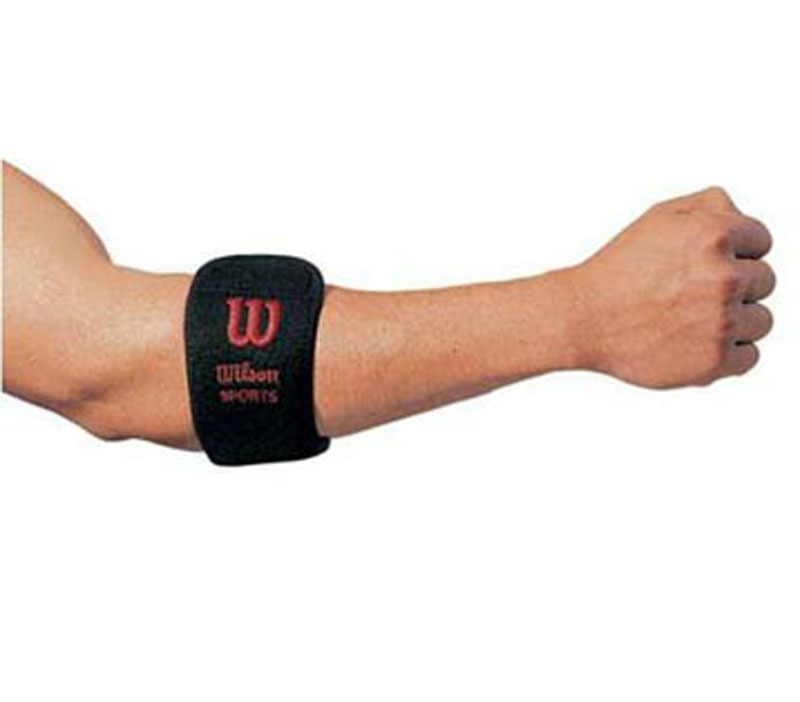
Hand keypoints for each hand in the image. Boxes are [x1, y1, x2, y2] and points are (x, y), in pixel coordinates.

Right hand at [573, 187, 774, 387]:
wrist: (582, 319)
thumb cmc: (617, 270)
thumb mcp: (660, 217)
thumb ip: (711, 205)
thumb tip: (744, 218)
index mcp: (716, 235)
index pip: (762, 242)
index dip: (734, 252)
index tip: (705, 265)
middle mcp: (724, 277)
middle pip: (765, 281)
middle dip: (734, 286)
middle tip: (691, 294)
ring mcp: (722, 322)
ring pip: (761, 321)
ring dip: (734, 321)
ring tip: (690, 320)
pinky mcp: (715, 361)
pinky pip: (749, 357)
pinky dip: (728, 354)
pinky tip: (695, 343)